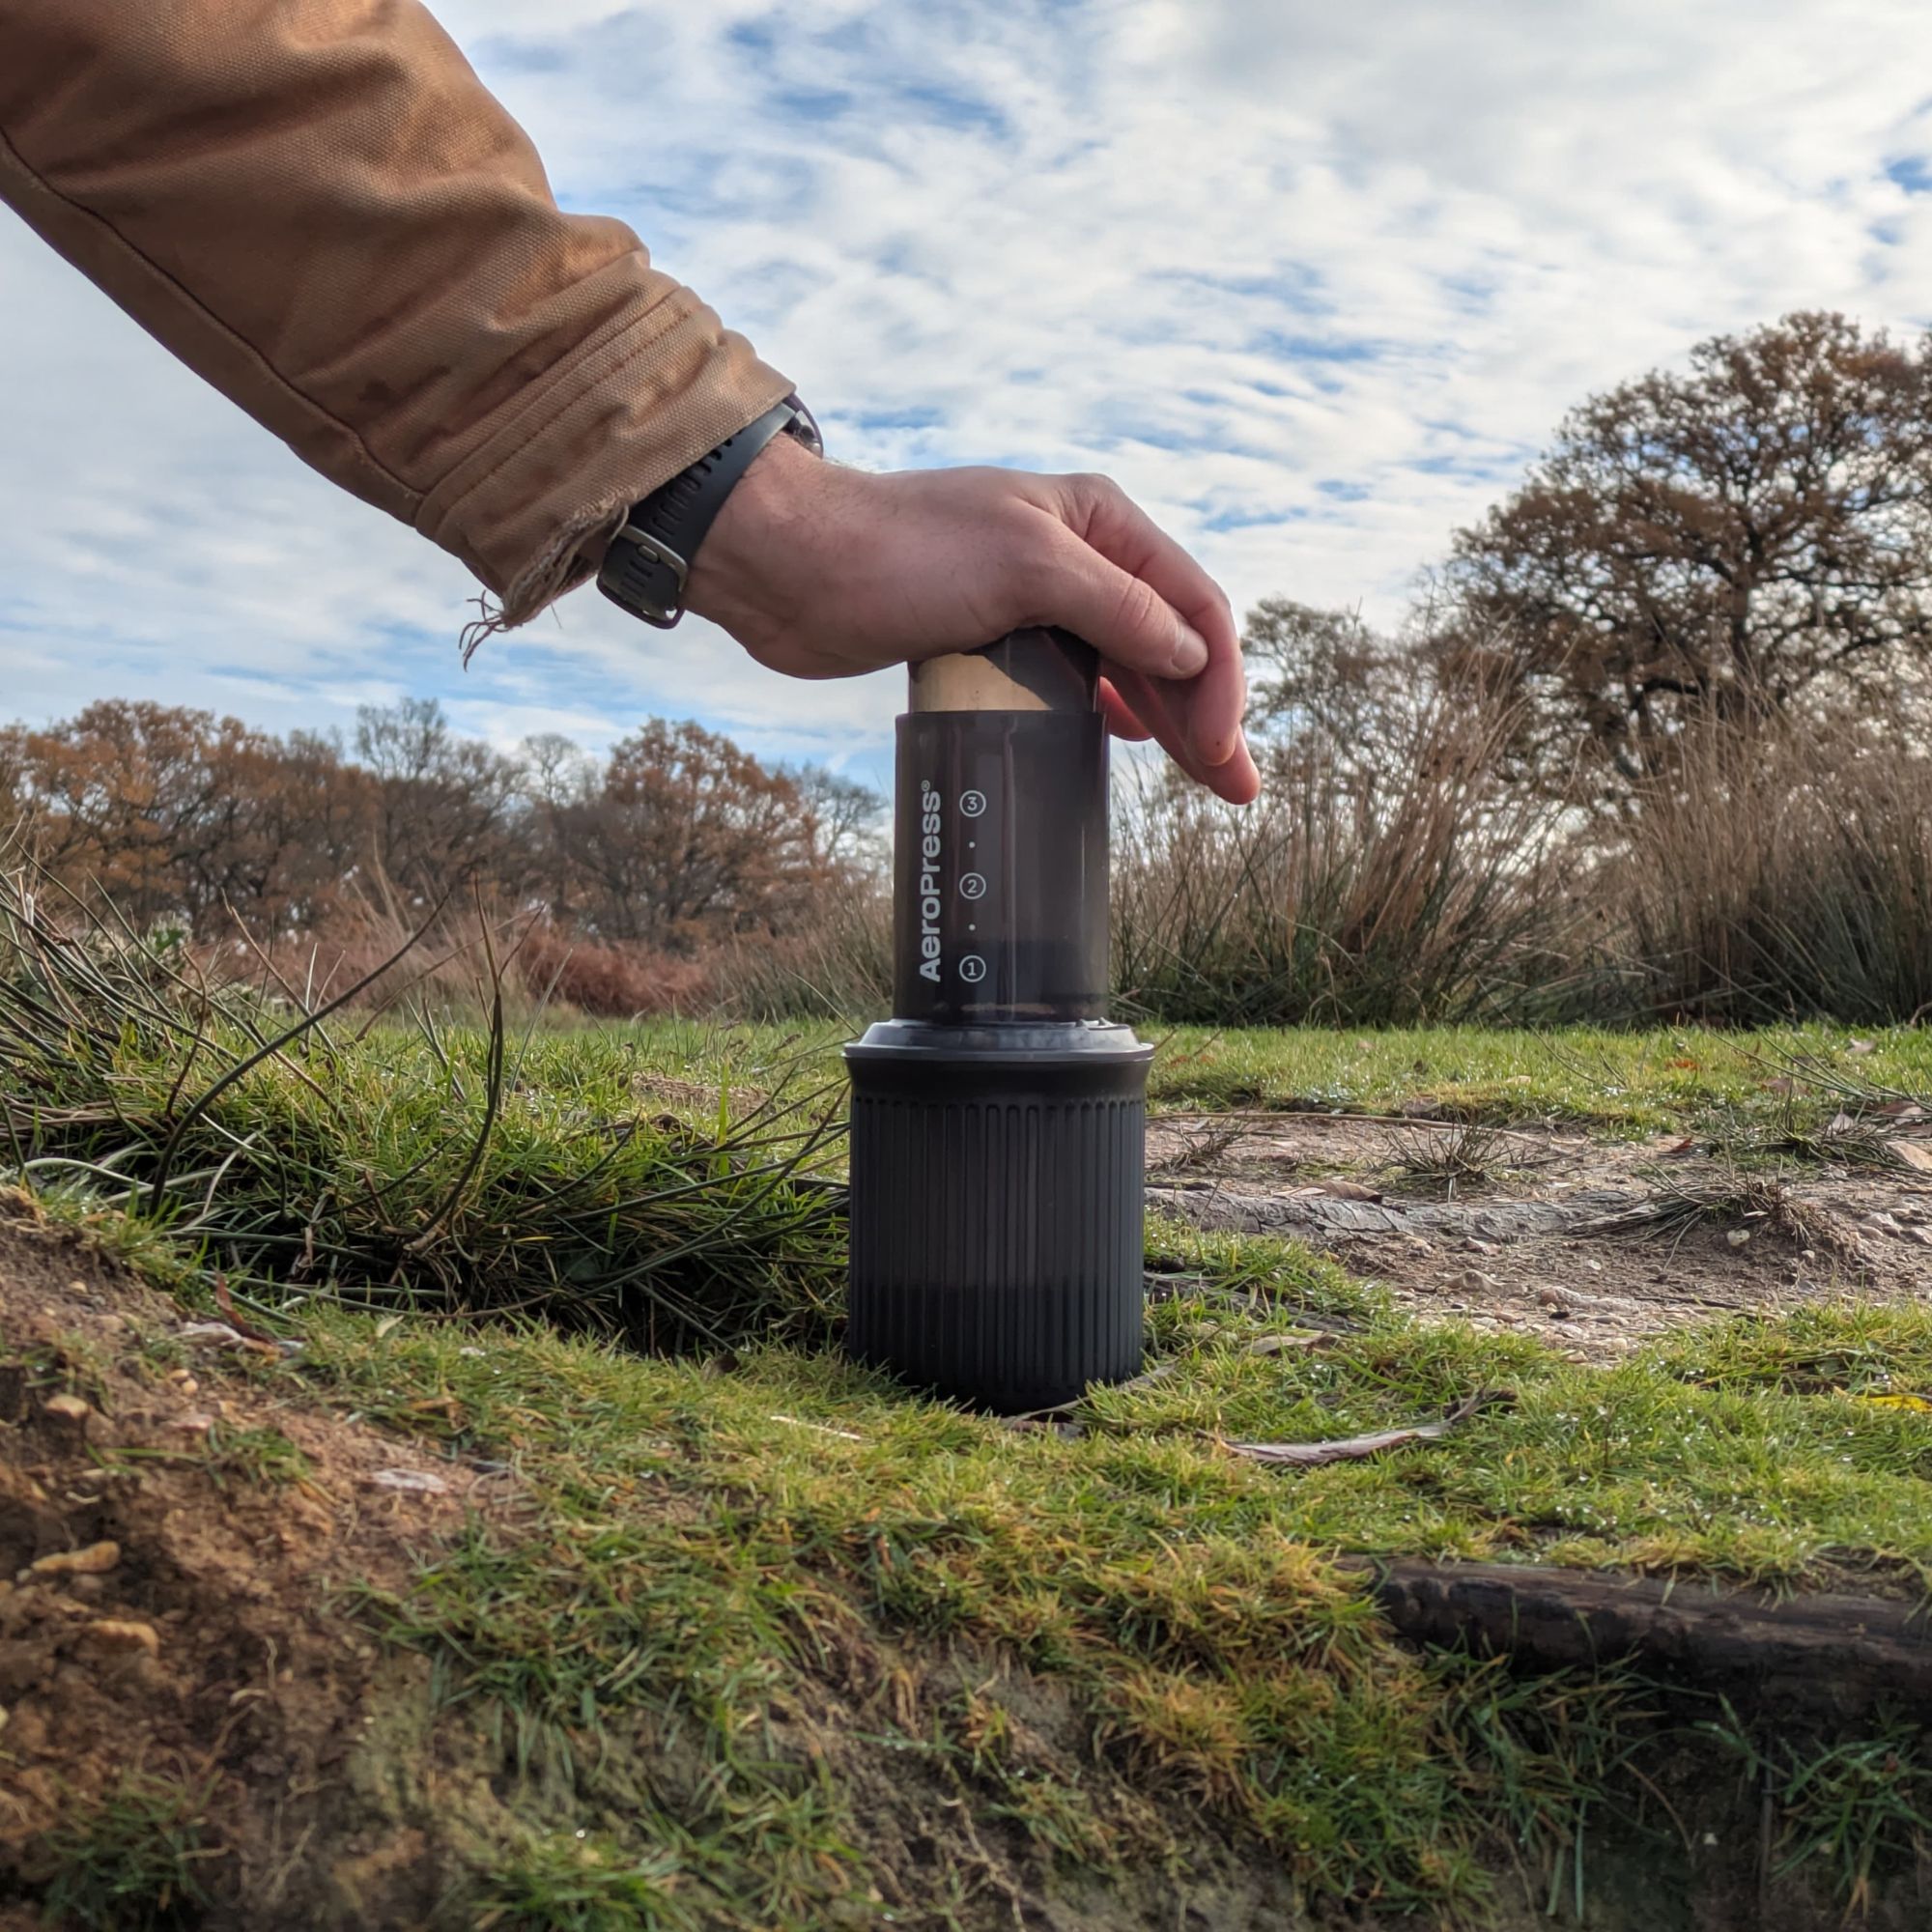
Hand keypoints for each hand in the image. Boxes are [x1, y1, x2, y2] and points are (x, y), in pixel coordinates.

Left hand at [684, 435, 1259, 803]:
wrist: (793, 567)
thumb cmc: (901, 551)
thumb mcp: (1026, 567)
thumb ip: (1116, 607)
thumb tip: (1190, 654)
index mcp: (1099, 521)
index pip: (1192, 604)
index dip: (1219, 681)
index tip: (1220, 750)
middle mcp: (1079, 554)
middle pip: (1169, 641)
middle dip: (1207, 713)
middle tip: (1236, 790)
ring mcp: (1037, 598)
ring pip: (1127, 665)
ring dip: (1169, 719)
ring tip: (1205, 780)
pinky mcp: (995, 638)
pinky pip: (1076, 680)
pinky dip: (1110, 711)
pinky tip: (1129, 743)